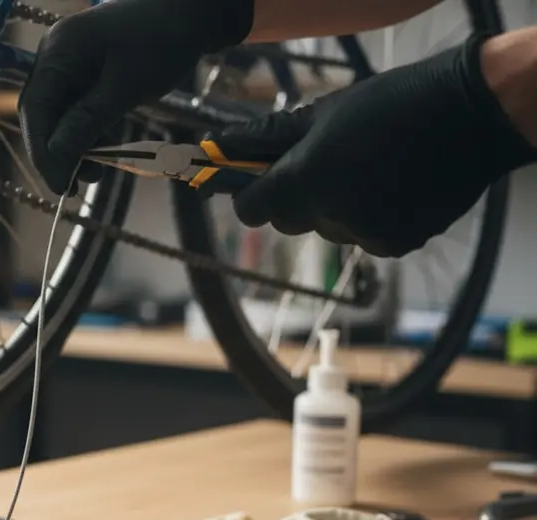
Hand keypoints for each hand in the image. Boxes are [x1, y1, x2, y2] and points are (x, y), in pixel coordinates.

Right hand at [18, 0, 253, 194]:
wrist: (196, 10)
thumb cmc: (163, 40)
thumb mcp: (127, 86)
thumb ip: (87, 121)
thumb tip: (56, 155)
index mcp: (59, 51)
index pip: (34, 109)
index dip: (42, 151)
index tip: (59, 185)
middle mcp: (56, 55)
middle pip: (42, 114)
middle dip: (56, 152)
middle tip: (73, 187)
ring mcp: (71, 62)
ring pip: (60, 114)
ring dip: (73, 146)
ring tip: (95, 174)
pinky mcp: (89, 70)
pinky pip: (78, 107)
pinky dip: (88, 132)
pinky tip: (103, 152)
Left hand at [216, 34, 536, 257]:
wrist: (471, 115)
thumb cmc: (391, 103)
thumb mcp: (323, 113)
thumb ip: (268, 138)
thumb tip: (218, 145)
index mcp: (305, 178)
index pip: (252, 209)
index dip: (253, 195)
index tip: (261, 181)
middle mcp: (331, 213)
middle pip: (289, 221)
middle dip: (296, 198)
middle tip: (327, 164)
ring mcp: (364, 234)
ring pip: (329, 229)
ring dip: (337, 208)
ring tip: (372, 169)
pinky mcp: (395, 245)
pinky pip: (363, 237)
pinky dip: (371, 219)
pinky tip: (395, 187)